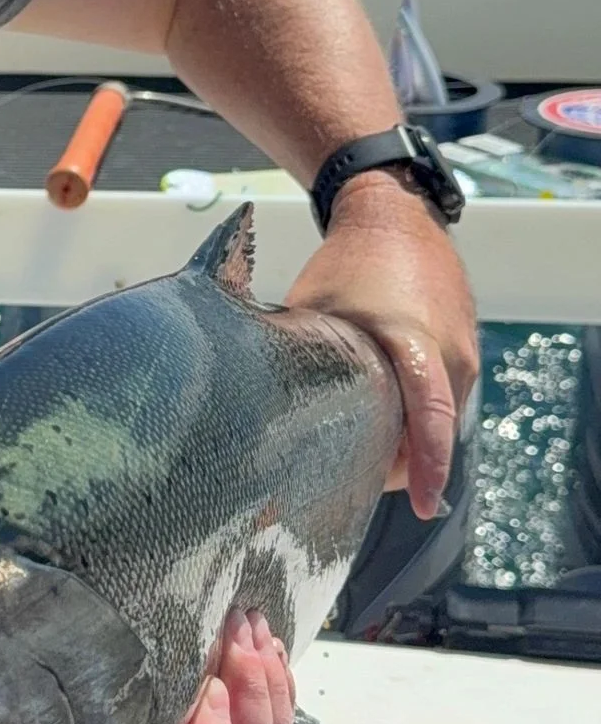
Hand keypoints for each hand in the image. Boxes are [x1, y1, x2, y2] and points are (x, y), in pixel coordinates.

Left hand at [283, 171, 478, 520]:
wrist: (396, 218)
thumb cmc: (348, 264)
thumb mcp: (314, 312)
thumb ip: (300, 362)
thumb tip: (258, 415)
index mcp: (416, 344)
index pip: (430, 418)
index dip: (425, 467)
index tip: (421, 505)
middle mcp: (452, 356)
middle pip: (430, 435)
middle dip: (395, 467)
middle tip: (346, 486)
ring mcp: (464, 357)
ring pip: (437, 423)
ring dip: (404, 444)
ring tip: (355, 453)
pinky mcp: (465, 354)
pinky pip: (444, 403)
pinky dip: (416, 421)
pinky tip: (378, 421)